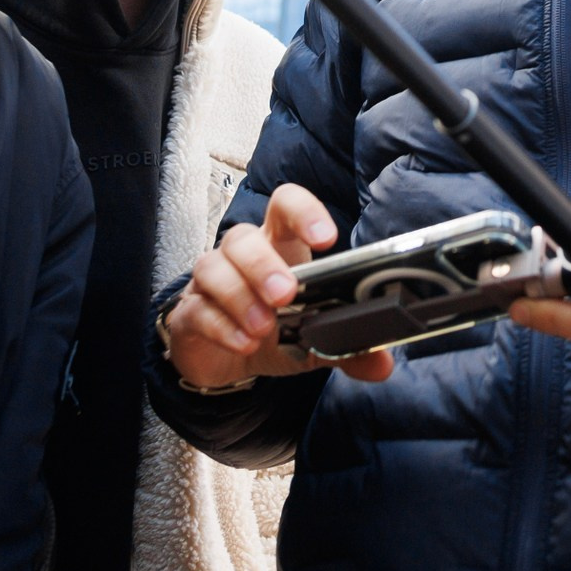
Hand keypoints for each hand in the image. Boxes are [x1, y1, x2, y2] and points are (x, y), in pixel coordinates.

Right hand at [161, 183, 395, 388]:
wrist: (225, 360)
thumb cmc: (274, 331)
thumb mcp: (313, 340)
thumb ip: (346, 347)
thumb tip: (382, 364)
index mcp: (279, 246)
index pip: (285, 205)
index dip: (303, 212)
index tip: (326, 238)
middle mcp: (241, 256)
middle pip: (242, 237)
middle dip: (263, 264)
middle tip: (286, 295)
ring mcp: (210, 282)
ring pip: (212, 266)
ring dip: (240, 296)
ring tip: (264, 328)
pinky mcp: (189, 313)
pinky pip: (197, 309)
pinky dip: (222, 327)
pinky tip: (244, 344)